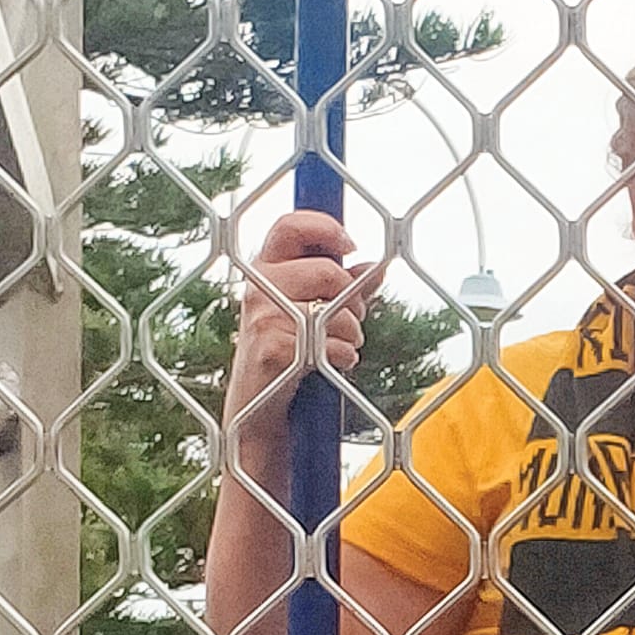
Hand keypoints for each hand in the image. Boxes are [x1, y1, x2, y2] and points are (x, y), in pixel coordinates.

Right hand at [227, 211, 383, 447]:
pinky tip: (335, 364)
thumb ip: (344, 288)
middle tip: (353, 319)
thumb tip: (376, 266)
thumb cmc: (289, 354)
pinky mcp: (271, 349)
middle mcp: (258, 287)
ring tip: (342, 346)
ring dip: (352, 333)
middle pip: (327, 271)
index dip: (325, 227)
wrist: (258, 408)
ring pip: (333, 311)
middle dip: (353, 299)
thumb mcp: (314, 313)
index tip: (351, 246)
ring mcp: (261, 317)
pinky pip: (329, 344)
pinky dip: (343, 357)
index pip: (290, 225)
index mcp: (266, 268)